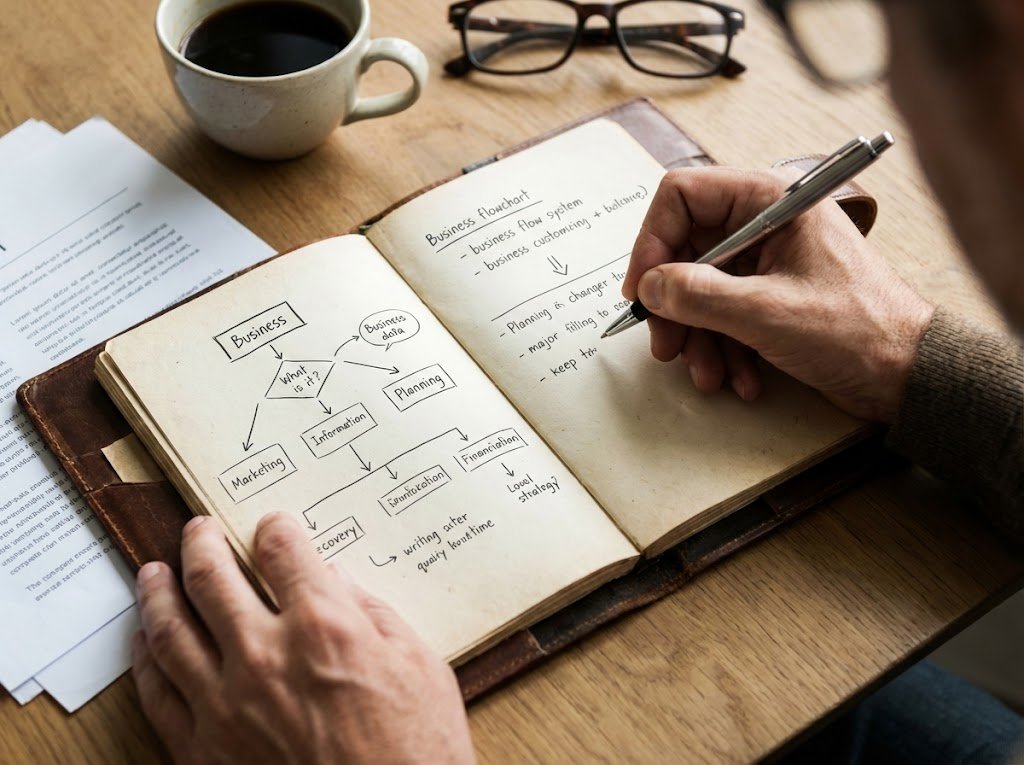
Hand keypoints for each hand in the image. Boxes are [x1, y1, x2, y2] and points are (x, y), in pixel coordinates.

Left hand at [132, 513, 474, 764]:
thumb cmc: (416, 751)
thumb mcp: (419, 665)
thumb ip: (373, 613)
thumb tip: (337, 582)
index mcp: (325, 626)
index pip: (283, 552)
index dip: (275, 529)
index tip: (272, 526)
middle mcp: (266, 656)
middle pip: (213, 578)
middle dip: (202, 544)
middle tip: (197, 530)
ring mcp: (226, 705)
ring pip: (171, 630)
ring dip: (157, 593)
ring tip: (151, 573)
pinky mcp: (203, 750)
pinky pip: (158, 693)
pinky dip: (146, 660)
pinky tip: (146, 643)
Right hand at [622, 167, 934, 422]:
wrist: (907, 375)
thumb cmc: (859, 330)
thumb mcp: (765, 312)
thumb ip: (697, 295)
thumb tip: (650, 287)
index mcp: (771, 201)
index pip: (683, 196)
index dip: (653, 242)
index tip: (642, 289)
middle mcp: (765, 223)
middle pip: (686, 250)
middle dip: (675, 305)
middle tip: (666, 344)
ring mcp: (767, 261)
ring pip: (701, 289)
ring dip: (698, 337)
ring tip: (709, 373)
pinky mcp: (770, 296)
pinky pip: (723, 314)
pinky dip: (722, 348)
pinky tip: (739, 377)